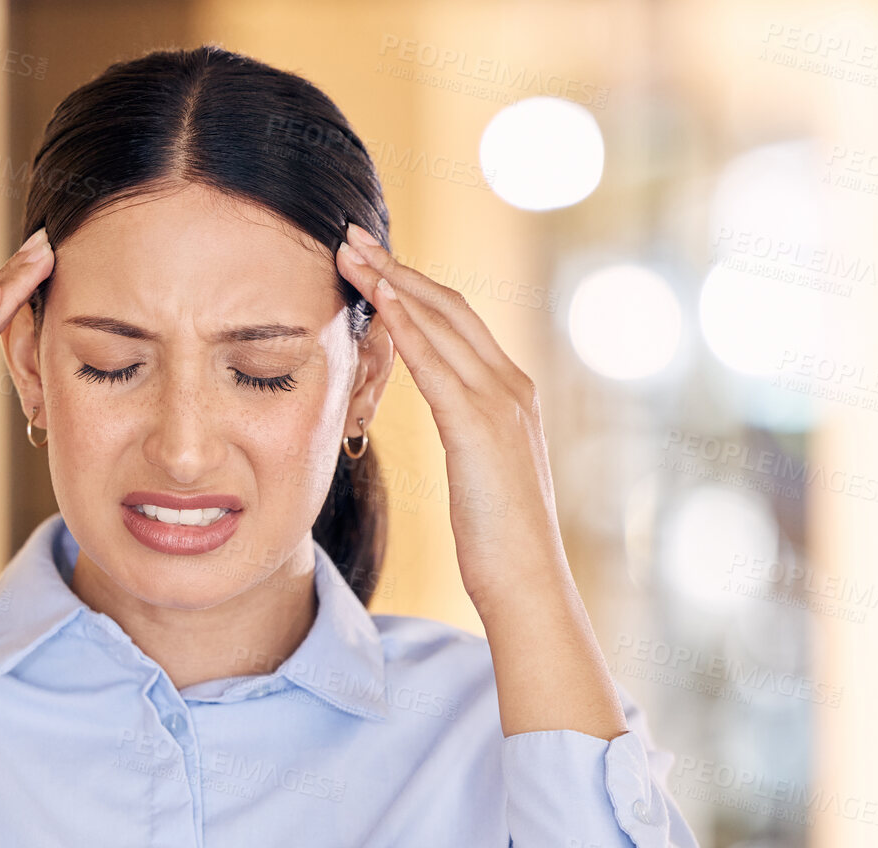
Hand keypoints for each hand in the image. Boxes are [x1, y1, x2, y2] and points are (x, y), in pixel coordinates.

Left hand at [334, 222, 571, 618]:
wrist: (528, 582)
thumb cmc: (499, 540)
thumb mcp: (482, 474)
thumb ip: (472, 436)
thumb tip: (455, 427)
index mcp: (511, 394)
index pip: (459, 322)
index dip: (415, 287)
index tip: (374, 261)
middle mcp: (511, 386)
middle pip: (449, 306)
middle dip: (398, 266)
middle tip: (352, 235)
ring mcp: (500, 403)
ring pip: (440, 322)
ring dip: (392, 281)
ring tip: (350, 252)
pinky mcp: (480, 427)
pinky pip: (437, 363)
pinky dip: (407, 325)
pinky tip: (378, 299)